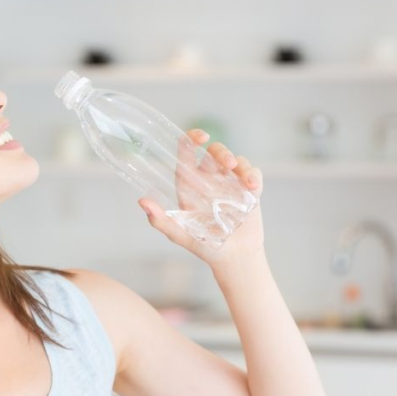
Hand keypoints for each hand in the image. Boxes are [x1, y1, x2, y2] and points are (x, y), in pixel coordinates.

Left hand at [138, 129, 264, 269]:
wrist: (233, 258)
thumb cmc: (204, 245)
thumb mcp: (180, 234)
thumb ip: (161, 220)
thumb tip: (142, 202)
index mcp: (190, 185)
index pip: (188, 155)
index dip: (191, 140)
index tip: (200, 136)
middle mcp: (210, 180)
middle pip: (215, 152)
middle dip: (221, 152)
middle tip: (226, 163)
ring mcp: (230, 184)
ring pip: (236, 160)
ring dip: (240, 163)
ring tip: (243, 178)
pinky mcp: (249, 190)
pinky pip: (253, 173)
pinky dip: (253, 175)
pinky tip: (253, 187)